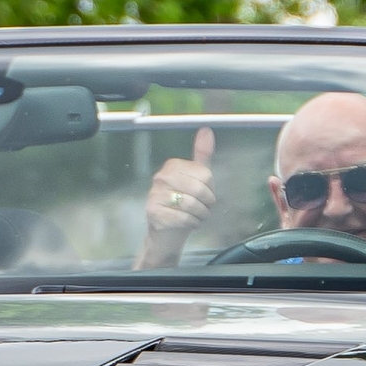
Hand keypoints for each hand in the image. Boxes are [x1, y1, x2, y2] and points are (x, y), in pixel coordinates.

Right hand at [139, 124, 214, 269]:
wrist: (166, 235)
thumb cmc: (183, 206)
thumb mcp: (195, 180)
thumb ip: (202, 156)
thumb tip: (207, 130)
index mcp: (172, 166)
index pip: (205, 175)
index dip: (210, 190)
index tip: (204, 196)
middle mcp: (161, 177)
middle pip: (200, 189)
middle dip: (207, 203)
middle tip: (202, 209)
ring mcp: (155, 195)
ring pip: (192, 204)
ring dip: (200, 215)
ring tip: (196, 217)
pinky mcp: (154, 212)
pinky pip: (184, 218)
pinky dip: (192, 224)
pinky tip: (187, 224)